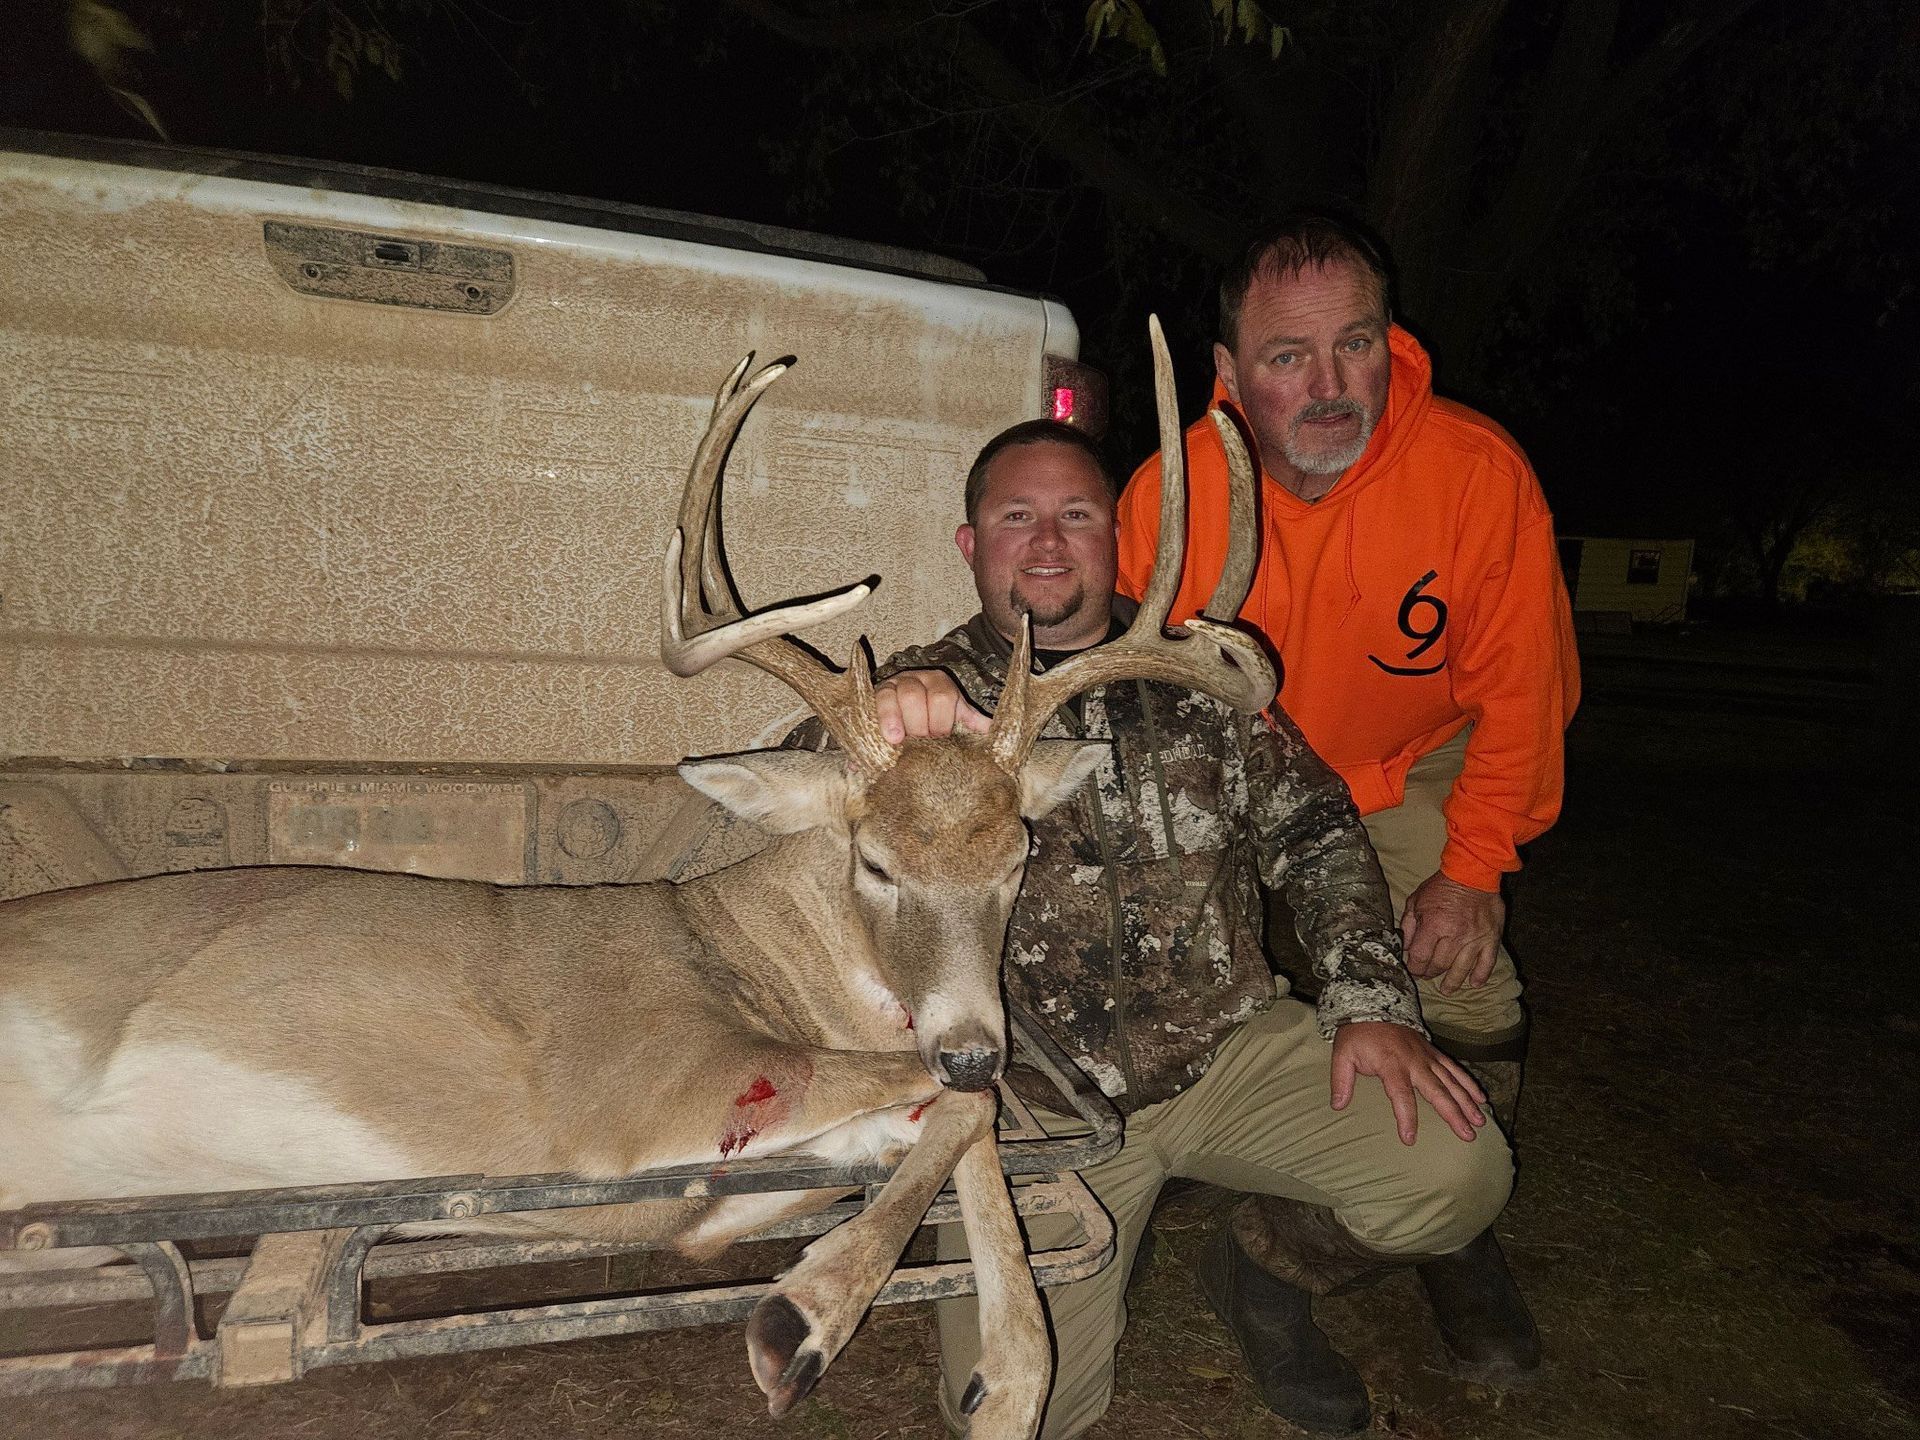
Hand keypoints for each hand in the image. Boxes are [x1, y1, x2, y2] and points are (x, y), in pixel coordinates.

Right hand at [874, 670, 990, 742]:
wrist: (905, 712)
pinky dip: (881, 722)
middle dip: (918, 723)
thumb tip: (991, 730)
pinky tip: (885, 740)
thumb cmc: (934, 717)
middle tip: (920, 743)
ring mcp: (891, 686)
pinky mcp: (873, 697)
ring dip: (895, 721)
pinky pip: (875, 704)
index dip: (941, 720)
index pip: (942, 696)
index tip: (940, 738)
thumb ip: (970, 720)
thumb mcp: (953, 715)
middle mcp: (914, 680)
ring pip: (891, 697)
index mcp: (938, 683)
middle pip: (914, 695)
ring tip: (897, 742)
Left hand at [1329, 1021, 1486, 1144]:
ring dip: (1467, 1102)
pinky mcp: (1433, 1052)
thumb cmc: (1357, 1034)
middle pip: (1438, 1091)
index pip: (1401, 1095)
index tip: (1410, 1139)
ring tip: (1479, 1122)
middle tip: (1467, 1135)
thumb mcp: (1342, 1054)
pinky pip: (1454, 1068)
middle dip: (1453, 1114)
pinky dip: (1468, 1083)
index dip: (1406, 1117)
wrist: (1372, 1002)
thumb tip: (1338, 1106)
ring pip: (1451, 1081)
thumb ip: (1341, 1080)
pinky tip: (1481, 1098)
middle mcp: (1414, 1061)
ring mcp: (1427, 1056)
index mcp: (1391, 1064)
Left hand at [1401, 870, 1504, 994]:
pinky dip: (1481, 975)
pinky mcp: (1491, 938)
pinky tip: (1474, 983)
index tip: (1412, 969)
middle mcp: (1455, 935)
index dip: (1414, 967)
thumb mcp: (1416, 901)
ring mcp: (1475, 938)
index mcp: (1434, 925)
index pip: (1419, 957)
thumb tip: (1404, 948)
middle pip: (1439, 965)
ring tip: (1447, 990)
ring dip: (1452, 982)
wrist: (1473, 873)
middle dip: (1430, 973)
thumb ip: (1408, 925)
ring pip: (1461, 969)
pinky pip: (1487, 962)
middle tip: (1427, 975)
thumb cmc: (1441, 887)